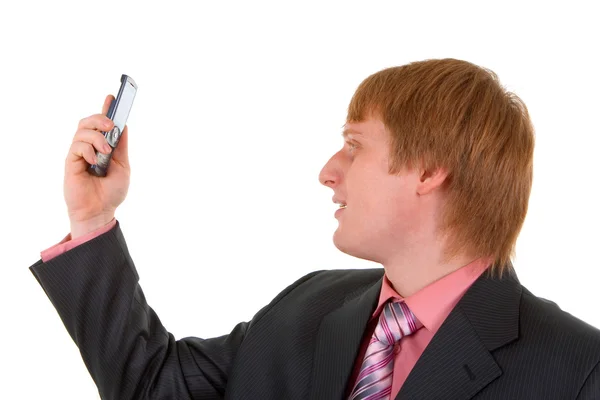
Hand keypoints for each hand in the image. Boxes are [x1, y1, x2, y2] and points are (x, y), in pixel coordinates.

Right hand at [64, 95, 130, 237]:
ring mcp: (79, 154)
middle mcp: (89, 148)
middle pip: (88, 122)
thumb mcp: (123, 166)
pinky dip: (87, 150)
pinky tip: (93, 162)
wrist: (100, 211)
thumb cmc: (111, 192)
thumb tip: (123, 125)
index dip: (105, 109)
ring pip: (82, 131)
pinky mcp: (70, 162)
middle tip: (110, 125)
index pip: (102, 125)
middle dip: (99, 118)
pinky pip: (76, 146)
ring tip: (106, 151)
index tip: (112, 97)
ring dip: (96, 137)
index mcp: (103, 147)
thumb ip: (121, 146)